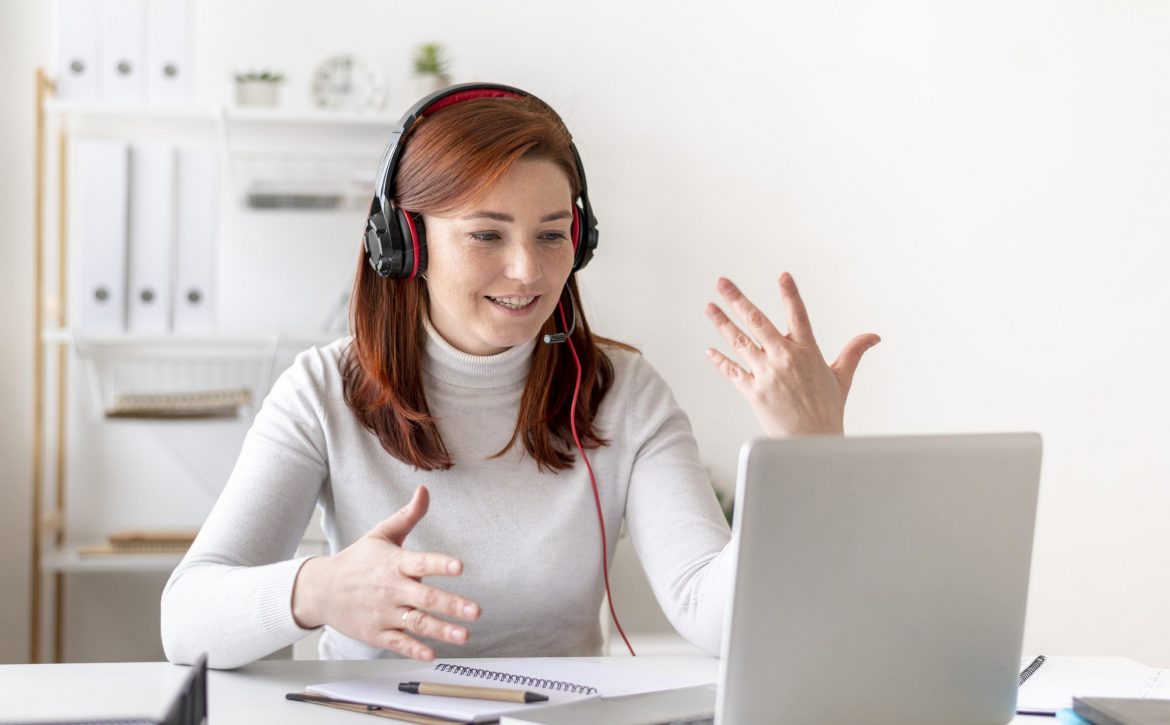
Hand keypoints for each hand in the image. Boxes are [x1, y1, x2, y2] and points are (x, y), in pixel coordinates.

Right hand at [291, 485, 480, 660]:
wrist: (321, 590)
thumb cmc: (358, 559)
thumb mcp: (381, 534)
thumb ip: (408, 515)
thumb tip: (424, 490)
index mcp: (395, 563)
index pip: (421, 562)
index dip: (440, 564)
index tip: (460, 567)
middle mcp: (391, 589)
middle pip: (424, 598)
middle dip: (452, 605)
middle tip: (476, 610)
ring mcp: (384, 613)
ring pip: (416, 623)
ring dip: (441, 630)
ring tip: (464, 635)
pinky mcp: (377, 633)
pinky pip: (398, 643)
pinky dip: (414, 650)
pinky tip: (431, 654)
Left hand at [704, 273, 879, 435]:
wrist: (811, 443)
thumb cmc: (827, 411)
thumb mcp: (842, 377)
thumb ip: (854, 351)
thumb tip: (873, 336)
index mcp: (807, 351)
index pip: (799, 315)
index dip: (791, 295)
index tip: (783, 276)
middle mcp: (785, 359)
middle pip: (757, 322)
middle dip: (737, 300)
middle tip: (723, 282)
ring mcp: (766, 374)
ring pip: (739, 341)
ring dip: (722, 323)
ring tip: (710, 307)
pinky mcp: (753, 391)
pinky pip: (732, 371)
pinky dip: (719, 360)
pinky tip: (709, 349)